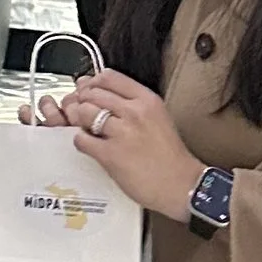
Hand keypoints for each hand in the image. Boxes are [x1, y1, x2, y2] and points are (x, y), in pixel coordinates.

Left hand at [25, 69, 201, 222]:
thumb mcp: (157, 116)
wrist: (181, 185)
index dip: (93, 83)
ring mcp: (122, 133)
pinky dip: (80, 141)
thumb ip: (131, 102)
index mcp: (147, 100)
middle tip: (86, 114)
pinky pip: (81, 139)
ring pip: (85, 112)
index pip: (108, 77)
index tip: (90, 92)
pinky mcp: (111, 155)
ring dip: (81, 121)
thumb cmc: (168, 154)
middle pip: (93, 93)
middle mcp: (134, 112)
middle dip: (84, 102)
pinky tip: (90, 146)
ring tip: (89, 130)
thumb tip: (97, 89)